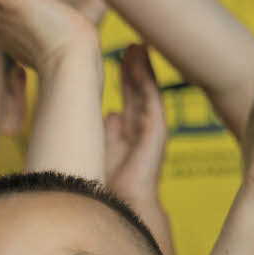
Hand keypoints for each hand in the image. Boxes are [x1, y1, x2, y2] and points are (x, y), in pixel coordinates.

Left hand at [105, 44, 165, 202]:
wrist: (120, 207)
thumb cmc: (103, 190)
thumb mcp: (97, 156)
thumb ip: (101, 136)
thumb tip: (109, 115)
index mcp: (125, 141)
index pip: (126, 106)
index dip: (123, 85)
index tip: (117, 63)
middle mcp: (139, 135)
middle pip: (137, 96)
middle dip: (132, 73)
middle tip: (129, 48)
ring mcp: (149, 132)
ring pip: (145, 94)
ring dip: (142, 70)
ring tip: (137, 47)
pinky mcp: (156, 131)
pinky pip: (151, 98)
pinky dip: (147, 78)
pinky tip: (142, 60)